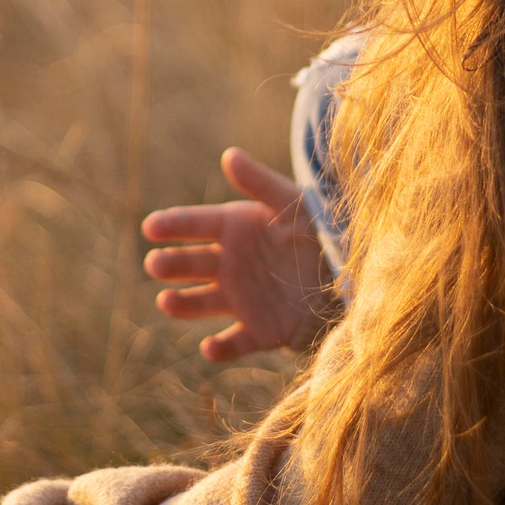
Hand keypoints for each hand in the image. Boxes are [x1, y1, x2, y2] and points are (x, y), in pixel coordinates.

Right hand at [142, 147, 331, 361]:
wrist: (354, 272)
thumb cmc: (322, 229)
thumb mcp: (293, 202)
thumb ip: (261, 183)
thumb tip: (229, 155)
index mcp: (235, 229)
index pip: (195, 225)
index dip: (172, 225)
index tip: (150, 228)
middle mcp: (232, 264)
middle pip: (191, 264)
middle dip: (170, 265)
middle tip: (155, 265)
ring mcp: (243, 298)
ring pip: (202, 302)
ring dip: (183, 304)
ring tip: (166, 302)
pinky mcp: (261, 330)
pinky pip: (236, 342)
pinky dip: (221, 349)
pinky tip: (209, 349)